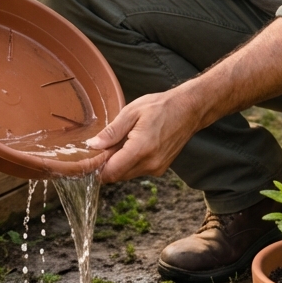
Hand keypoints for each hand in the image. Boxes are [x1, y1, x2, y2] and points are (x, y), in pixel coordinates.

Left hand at [87, 87, 201, 182]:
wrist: (189, 109)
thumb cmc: (160, 106)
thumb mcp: (131, 112)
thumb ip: (112, 132)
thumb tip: (93, 145)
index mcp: (141, 149)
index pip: (111, 172)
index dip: (97, 167)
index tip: (92, 156)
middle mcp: (150, 164)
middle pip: (117, 176)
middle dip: (108, 164)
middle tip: (108, 143)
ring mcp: (157, 168)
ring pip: (127, 174)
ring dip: (120, 163)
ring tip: (124, 140)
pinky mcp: (160, 169)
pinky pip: (138, 170)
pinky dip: (131, 162)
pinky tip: (135, 144)